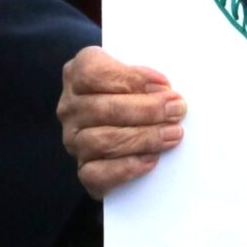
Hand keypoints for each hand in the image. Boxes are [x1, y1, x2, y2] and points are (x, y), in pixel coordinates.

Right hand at [59, 46, 184, 197]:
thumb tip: (164, 91)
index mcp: (78, 75)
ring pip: (103, 141)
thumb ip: (145, 79)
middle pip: (102, 108)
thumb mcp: (136, 77)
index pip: (93, 72)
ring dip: (143, 138)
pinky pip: (98, 174)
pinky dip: (127, 168)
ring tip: (172, 134)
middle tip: (176, 110)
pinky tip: (151, 160)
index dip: (131, 78)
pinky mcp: (84, 171)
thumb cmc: (135, 97)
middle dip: (146, 110)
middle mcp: (70, 108)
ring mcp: (74, 141)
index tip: (164, 85)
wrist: (127, 136)